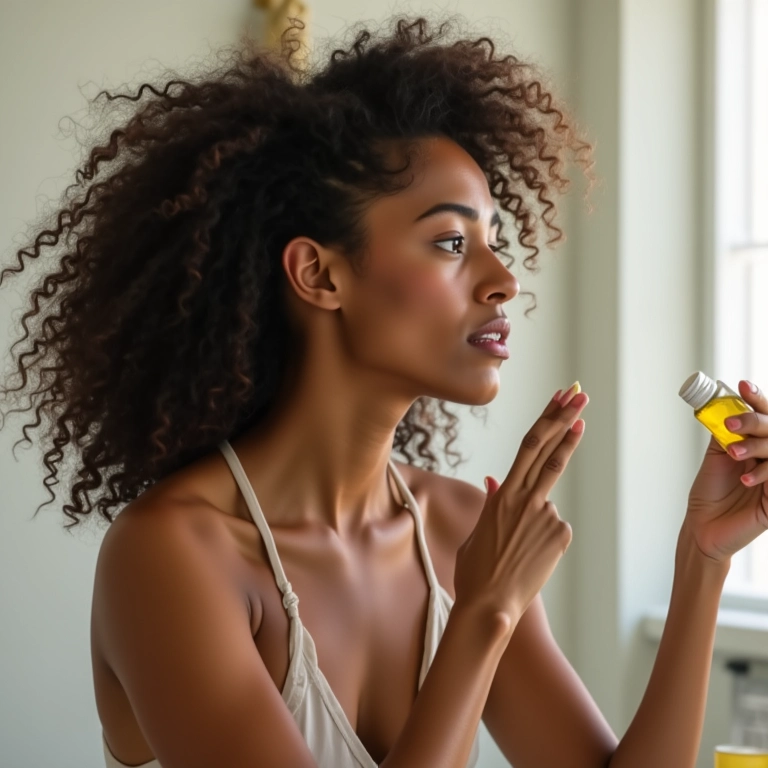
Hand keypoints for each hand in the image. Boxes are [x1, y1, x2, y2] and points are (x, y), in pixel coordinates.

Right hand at [453, 385, 586, 625]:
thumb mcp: (478, 530)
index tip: (562, 400)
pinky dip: (544, 536)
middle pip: (551, 451)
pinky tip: (530, 556)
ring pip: (548, 497)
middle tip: (581, 396)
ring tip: (544, 497)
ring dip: (546, 497)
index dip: (547, 420)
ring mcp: (547, 518)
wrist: (491, 605)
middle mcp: (526, 499)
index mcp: (502, 494)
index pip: (529, 446)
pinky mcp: (561, 537)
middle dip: (567, 420)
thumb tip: (495, 481)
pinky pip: (555, 527)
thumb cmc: (476, 569)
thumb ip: (492, 503)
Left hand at [685, 379, 767, 561]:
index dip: (757, 399)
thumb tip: (726, 405)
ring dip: (756, 447)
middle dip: (755, 422)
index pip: (765, 417)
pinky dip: (764, 474)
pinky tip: (745, 478)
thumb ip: (726, 431)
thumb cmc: (710, 492)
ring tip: (732, 453)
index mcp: (757, 445)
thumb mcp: (717, 454)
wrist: (702, 526)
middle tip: (731, 424)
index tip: (742, 385)